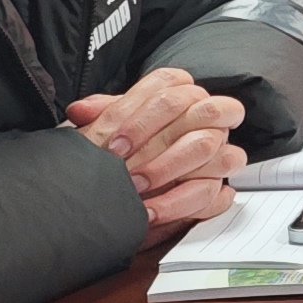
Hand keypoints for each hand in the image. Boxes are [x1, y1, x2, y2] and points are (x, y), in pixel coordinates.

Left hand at [69, 68, 246, 232]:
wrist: (137, 191)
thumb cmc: (131, 151)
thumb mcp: (113, 128)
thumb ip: (101, 114)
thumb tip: (80, 110)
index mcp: (184, 95)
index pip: (172, 90)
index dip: (143, 117)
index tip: (115, 145)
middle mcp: (209, 118)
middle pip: (203, 112)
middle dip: (160, 142)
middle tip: (126, 168)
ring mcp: (221, 151)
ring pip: (209, 149)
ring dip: (168, 170)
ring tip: (136, 191)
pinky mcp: (222, 187)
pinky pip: (212, 192)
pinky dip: (179, 203)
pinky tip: (153, 212)